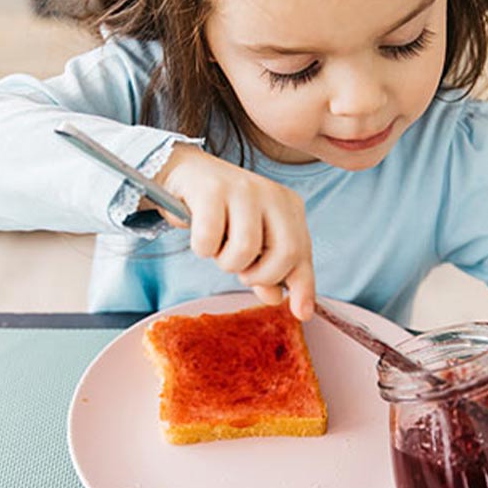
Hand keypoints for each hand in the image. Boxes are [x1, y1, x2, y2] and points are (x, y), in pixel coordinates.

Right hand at [150, 143, 315, 320]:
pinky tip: (200, 233)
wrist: (185, 174)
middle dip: (259, 275)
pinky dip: (202, 247)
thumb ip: (268, 270)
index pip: (302, 253)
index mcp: (289, 206)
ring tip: (218, 247)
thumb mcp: (251, 241)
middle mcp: (273, 194)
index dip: (302, 287)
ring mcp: (244, 189)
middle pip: (285, 253)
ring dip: (225, 262)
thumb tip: (275, 299)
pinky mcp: (212, 190)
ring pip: (246, 250)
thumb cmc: (222, 212)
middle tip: (241, 268)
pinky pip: (209, 240)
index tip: (301, 313)